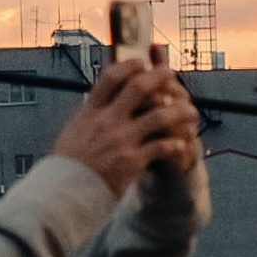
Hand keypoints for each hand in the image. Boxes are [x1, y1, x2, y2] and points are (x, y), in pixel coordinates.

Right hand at [50, 50, 201, 198]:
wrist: (65, 193)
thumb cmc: (68, 165)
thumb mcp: (73, 131)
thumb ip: (88, 114)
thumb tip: (96, 98)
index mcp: (91, 112)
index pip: (111, 77)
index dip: (129, 65)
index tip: (142, 62)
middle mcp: (107, 122)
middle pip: (139, 88)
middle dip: (159, 77)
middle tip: (172, 75)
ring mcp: (121, 140)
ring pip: (159, 116)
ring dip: (179, 112)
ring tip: (191, 112)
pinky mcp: (132, 161)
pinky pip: (162, 147)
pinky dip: (175, 144)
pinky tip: (182, 143)